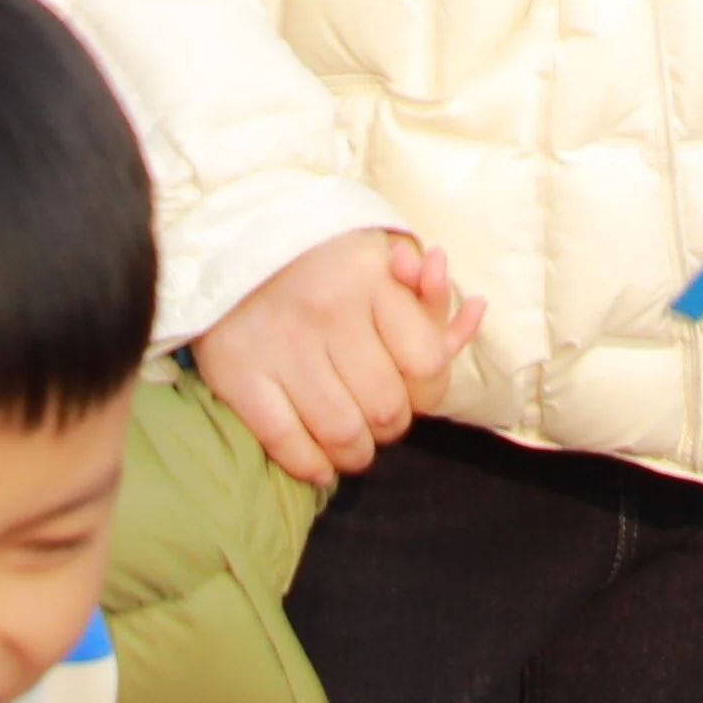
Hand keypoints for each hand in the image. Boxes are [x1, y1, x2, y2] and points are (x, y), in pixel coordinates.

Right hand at [193, 228, 476, 484]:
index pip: (427, 364)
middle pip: (387, 409)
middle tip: (381, 420)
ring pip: (342, 433)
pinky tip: (319, 461)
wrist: (228, 236)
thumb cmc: (321, 255)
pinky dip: (310, 465)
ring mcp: (281, 346)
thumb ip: (427, 295)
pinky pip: (287, 442)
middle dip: (392, 427)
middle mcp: (329, 312)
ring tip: (354, 445)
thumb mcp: (380, 256)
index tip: (414, 393)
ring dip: (356, 454)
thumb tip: (474, 310)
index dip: (429, 392)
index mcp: (370, 280)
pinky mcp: (238, 373)